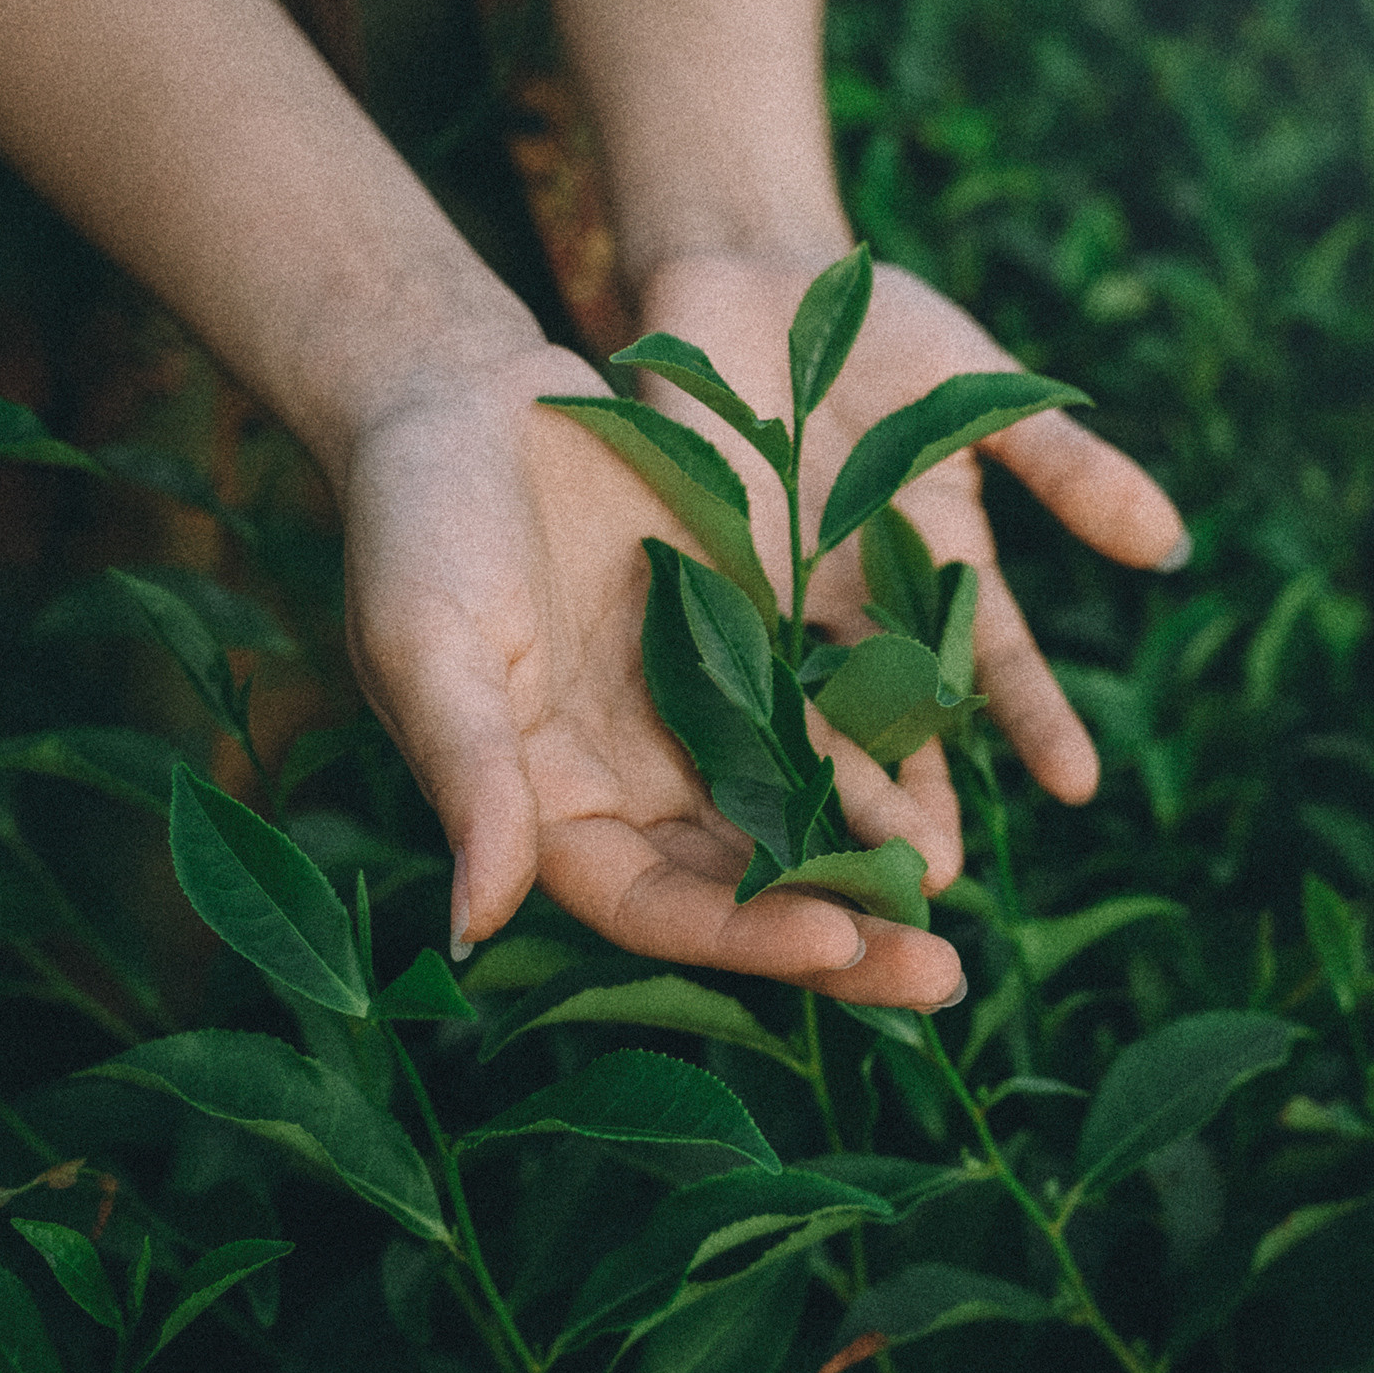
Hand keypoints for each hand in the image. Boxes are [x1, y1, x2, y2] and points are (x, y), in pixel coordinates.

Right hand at [334, 336, 965, 1008]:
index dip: (740, 934)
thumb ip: (469, 777)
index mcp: (547, 814)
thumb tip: (476, 925)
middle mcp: (631, 794)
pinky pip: (828, 726)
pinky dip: (885, 764)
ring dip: (879, 867)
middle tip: (938, 976)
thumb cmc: (415, 522)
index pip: (652, 907)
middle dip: (839, 938)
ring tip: (958, 899)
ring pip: (800, 824)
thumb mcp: (428, 644)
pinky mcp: (748, 654)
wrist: (464, 396)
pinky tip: (952, 791)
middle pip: (742, 893)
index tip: (836, 939)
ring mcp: (695, 729)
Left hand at [632, 250, 1188, 812]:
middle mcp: (863, 608)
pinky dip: (735, 724)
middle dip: (922, 794)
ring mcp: (779, 604)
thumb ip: (1066, 470)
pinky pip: (717, 665)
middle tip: (940, 876)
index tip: (1076, 787)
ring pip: (808, 711)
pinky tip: (742, 793)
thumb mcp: (987, 393)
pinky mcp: (699, 585)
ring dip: (830, 789)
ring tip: (851, 864)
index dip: (1035, 723)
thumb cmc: (883, 336)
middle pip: (899, 717)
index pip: (997, 668)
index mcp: (940, 572)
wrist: (756, 281)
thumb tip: (1170, 543)